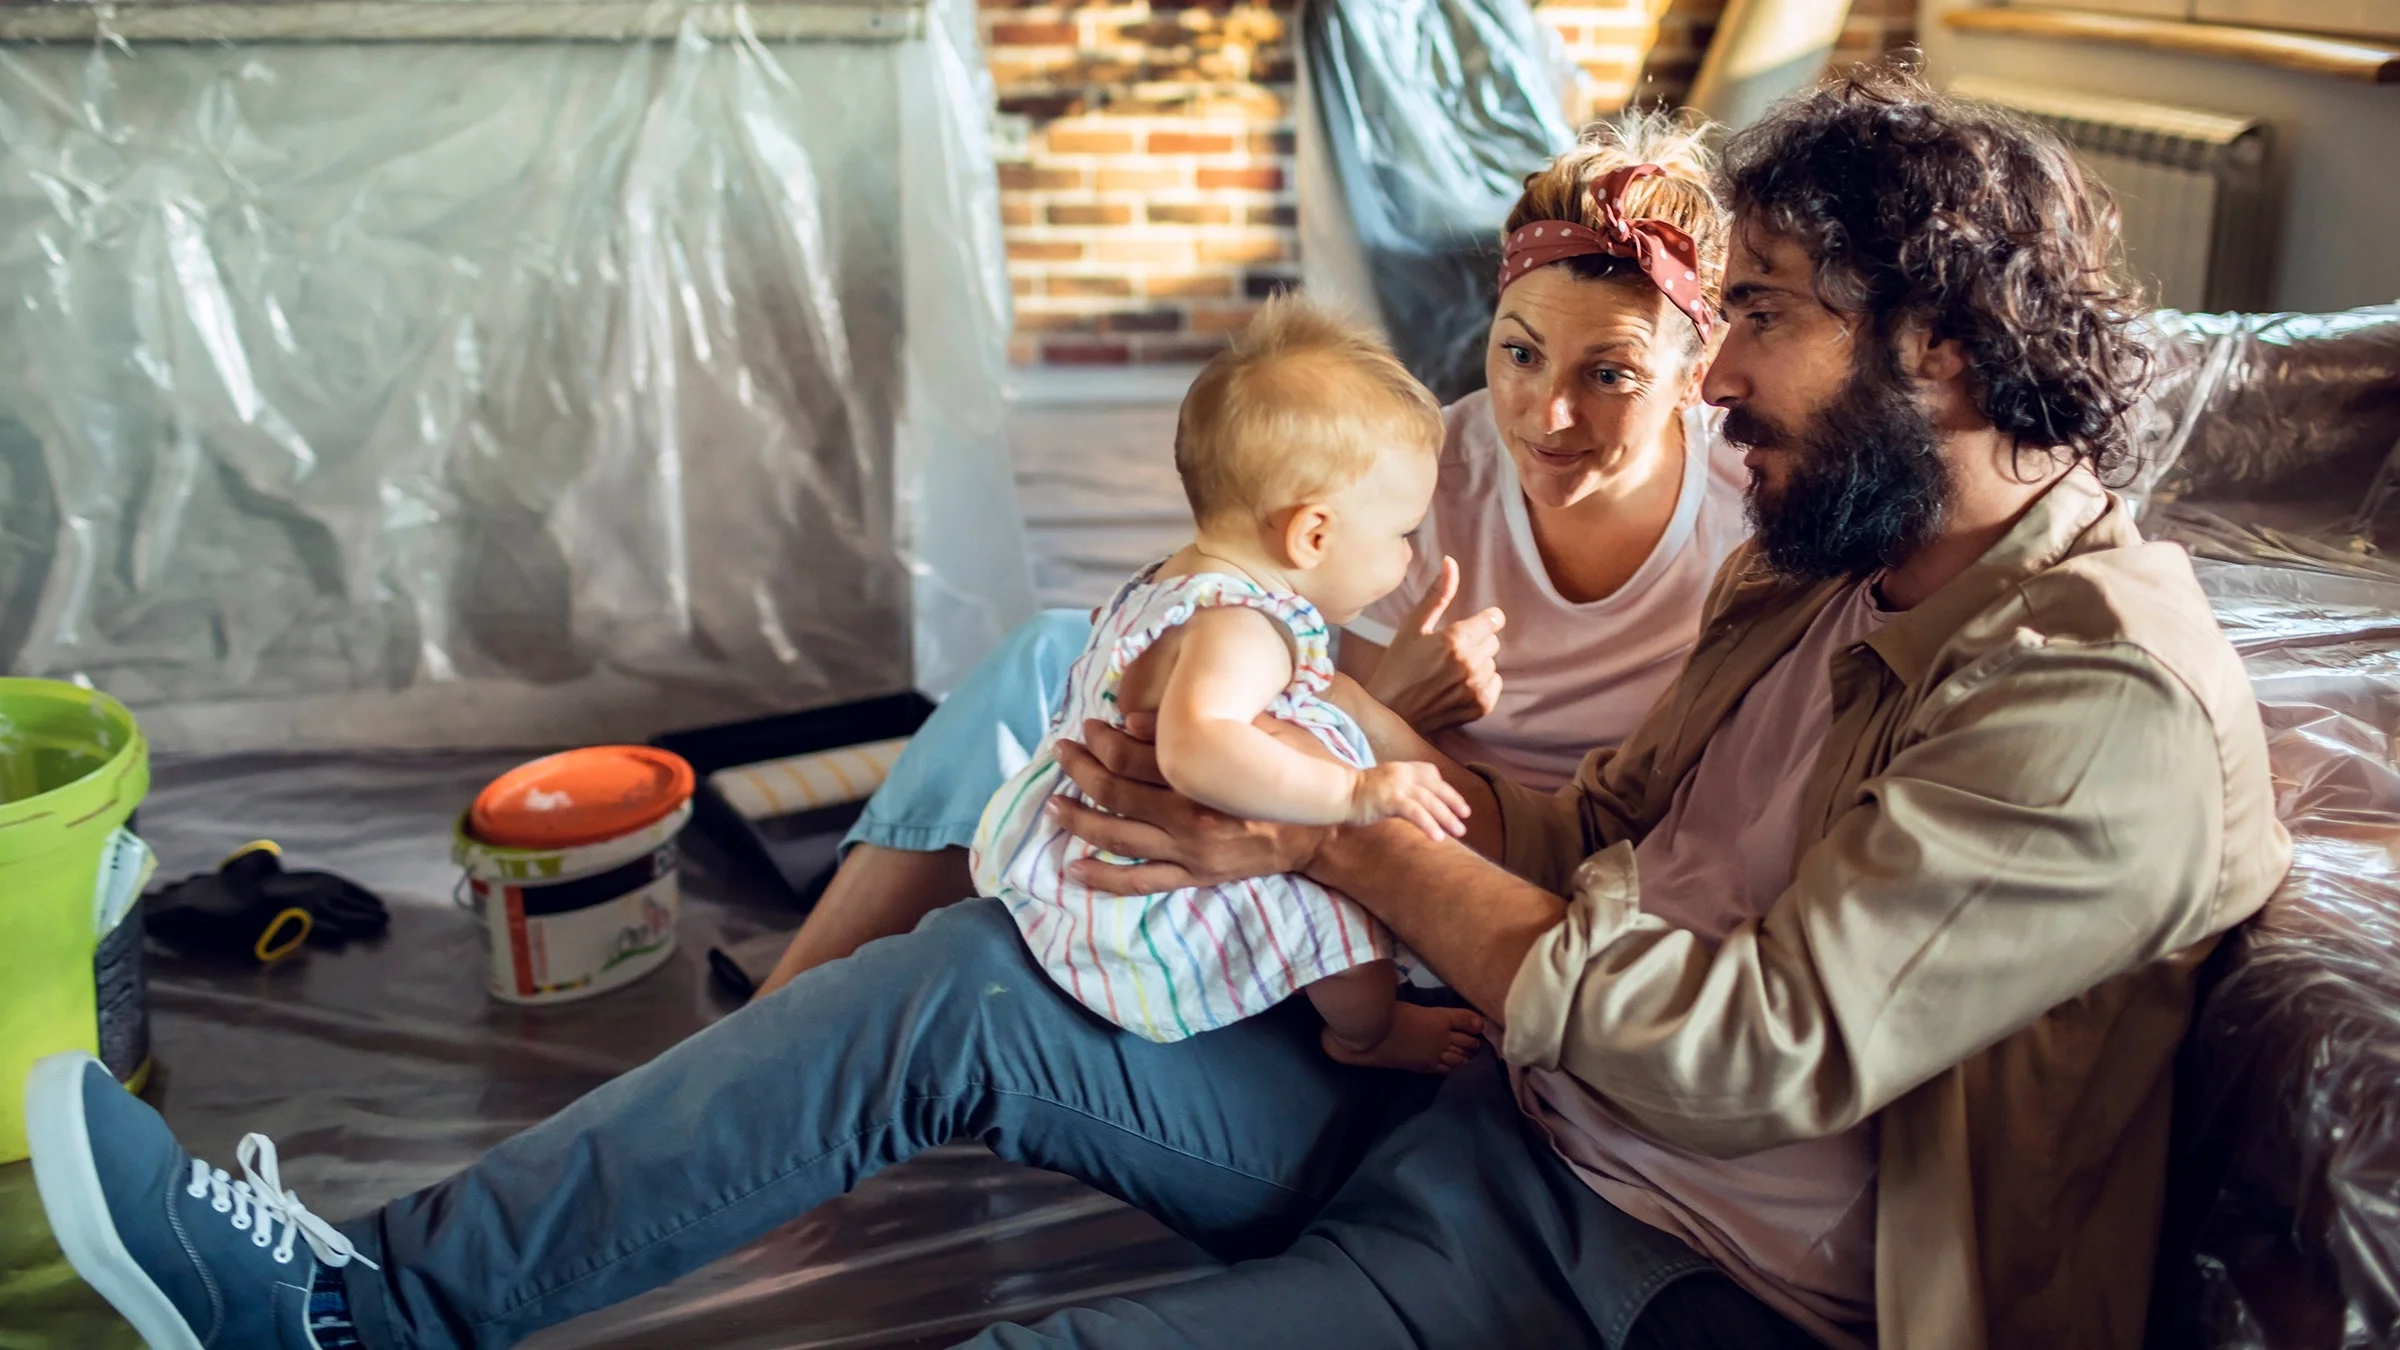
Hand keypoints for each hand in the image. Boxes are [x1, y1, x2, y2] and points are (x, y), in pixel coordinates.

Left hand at [1050, 718, 1326, 894]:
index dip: (1104, 740)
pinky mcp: (1196, 877)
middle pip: (1117, 794)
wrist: (1330, 835)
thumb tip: (1136, 722)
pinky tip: (1074, 868)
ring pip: (1119, 837)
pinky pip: (1142, 881)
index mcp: (1205, 778)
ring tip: (1053, 803)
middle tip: (1061, 751)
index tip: (1091, 726)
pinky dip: (1105, 877)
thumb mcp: (1263, 734)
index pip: (1135, 758)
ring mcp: (1191, 853)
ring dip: (1080, 819)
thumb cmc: (1301, 774)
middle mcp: (1190, 818)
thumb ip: (1205, 728)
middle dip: (1081, 770)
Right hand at [1347, 761, 1470, 840]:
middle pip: (1435, 787)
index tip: (1455, 802)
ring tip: (1459, 831)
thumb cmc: (1357, 794)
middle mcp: (1402, 773)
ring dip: (1446, 817)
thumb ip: (1400, 789)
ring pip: (1429, 800)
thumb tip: (1415, 804)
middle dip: (1453, 802)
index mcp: (1401, 768)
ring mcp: (1396, 786)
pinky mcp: (1390, 800)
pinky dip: (1429, 824)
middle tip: (1465, 817)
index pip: (1430, 773)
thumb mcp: (1383, 784)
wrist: (1337, 794)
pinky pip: (1415, 812)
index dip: (1445, 787)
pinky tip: (1438, 837)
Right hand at [1366, 556, 1503, 734]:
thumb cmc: (1396, 666)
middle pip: (1492, 641)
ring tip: (1449, 672)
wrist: (1389, 712)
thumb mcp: (1412, 626)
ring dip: (1477, 664)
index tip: (1467, 628)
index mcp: (1455, 639)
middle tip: (1448, 653)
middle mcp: (1470, 663)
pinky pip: (1495, 685)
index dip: (1481, 621)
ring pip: (1492, 664)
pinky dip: (1480, 685)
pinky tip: (1456, 687)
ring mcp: (1476, 687)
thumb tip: (1451, 562)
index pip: (1494, 619)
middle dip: (1475, 643)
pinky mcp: (1479, 707)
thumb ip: (1438, 594)